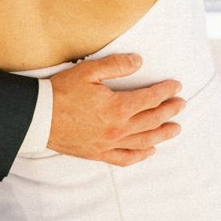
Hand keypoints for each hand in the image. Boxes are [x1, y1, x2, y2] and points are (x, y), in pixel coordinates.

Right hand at [46, 54, 183, 165]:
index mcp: (117, 107)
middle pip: (152, 120)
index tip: (177, 86)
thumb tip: (139, 62)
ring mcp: (109, 143)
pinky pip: (126, 158)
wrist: (39, 117)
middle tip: (181, 104)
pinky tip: (150, 150)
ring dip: (163, 134)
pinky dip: (141, 155)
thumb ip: (116, 65)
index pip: (150, 99)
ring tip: (176, 128)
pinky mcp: (99, 154)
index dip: (165, 91)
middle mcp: (118, 129)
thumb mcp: (88, 71)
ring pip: (144, 141)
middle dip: (169, 111)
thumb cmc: (62, 91)